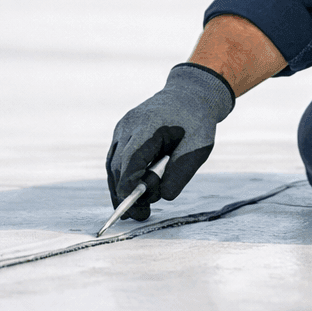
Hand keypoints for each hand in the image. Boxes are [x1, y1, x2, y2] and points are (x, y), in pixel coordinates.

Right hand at [105, 63, 234, 220]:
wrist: (190, 94)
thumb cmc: (196, 122)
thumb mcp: (198, 148)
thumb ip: (181, 173)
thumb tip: (164, 196)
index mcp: (148, 125)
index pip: (131, 160)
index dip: (129, 186)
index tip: (134, 207)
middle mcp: (129, 125)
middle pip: (118, 166)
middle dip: (124, 194)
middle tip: (139, 216)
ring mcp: (122, 128)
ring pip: (112, 164)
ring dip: (119, 188)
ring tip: (133, 212)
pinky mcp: (123, 133)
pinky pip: (116, 158)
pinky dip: (121, 177)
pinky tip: (131, 193)